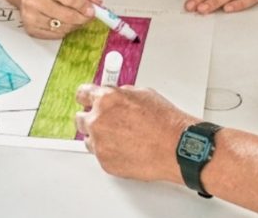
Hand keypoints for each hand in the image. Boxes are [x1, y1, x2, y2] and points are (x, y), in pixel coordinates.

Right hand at [16, 0, 99, 38]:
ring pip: (62, 27)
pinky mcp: (30, 28)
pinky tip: (63, 19)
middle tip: (88, 14)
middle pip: (67, 16)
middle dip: (83, 17)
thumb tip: (98, 0)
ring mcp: (30, 15)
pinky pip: (55, 35)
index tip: (92, 9)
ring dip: (74, 24)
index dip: (84, 6)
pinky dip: (64, 29)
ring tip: (75, 14)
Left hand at [75, 85, 195, 182]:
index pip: (82, 94)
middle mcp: (98, 120)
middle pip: (80, 118)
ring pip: (89, 139)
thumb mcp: (143, 94)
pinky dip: (110, 153)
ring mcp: (100, 143)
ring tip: (121, 139)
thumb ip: (121, 94)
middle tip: (106, 122)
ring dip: (100, 137)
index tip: (85, 100)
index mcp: (106, 99)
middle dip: (91, 119)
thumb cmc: (165, 122)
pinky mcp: (105, 162)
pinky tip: (127, 149)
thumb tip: (114, 96)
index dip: (85, 97)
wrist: (177, 148)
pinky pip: (101, 155)